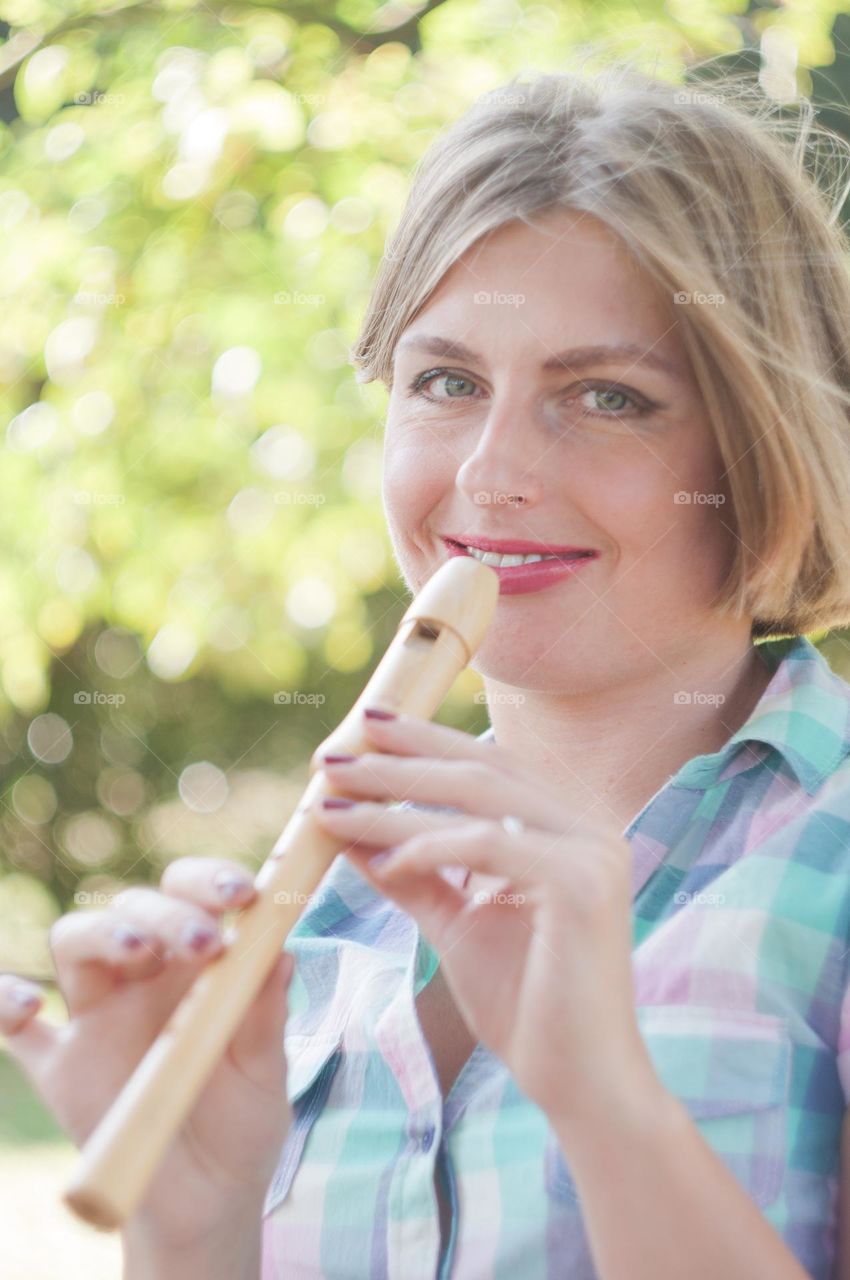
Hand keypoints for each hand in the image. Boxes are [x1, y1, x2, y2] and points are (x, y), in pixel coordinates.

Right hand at [0, 857, 294, 1250]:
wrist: (206, 1204)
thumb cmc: (242, 1124)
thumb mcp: (265, 1073)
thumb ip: (265, 1015)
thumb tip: (282, 951)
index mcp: (200, 963)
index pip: (192, 894)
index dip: (210, 881)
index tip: (243, 896)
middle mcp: (145, 976)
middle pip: (136, 908)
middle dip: (169, 912)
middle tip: (205, 944)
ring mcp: (98, 1017)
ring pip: (77, 940)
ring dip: (105, 932)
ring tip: (140, 952)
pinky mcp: (61, 1068)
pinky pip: (15, 1027)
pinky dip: (5, 1001)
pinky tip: (25, 1007)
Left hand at [314, 711, 655, 1123]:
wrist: (578, 1083)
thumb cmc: (525, 1006)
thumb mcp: (456, 925)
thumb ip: (414, 874)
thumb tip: (353, 833)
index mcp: (568, 830)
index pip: (489, 765)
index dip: (425, 740)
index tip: (364, 726)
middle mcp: (588, 828)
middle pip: (482, 767)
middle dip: (402, 755)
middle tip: (337, 750)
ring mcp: (592, 852)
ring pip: (479, 799)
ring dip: (397, 796)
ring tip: (333, 801)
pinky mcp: (583, 885)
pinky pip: (488, 845)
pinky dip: (428, 846)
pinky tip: (380, 858)